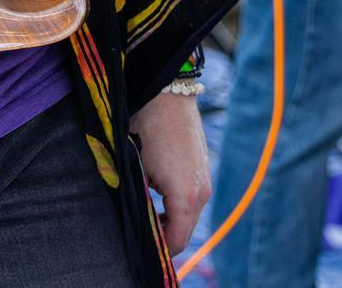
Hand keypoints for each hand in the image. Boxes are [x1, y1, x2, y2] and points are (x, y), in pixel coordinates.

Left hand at [134, 92, 209, 252]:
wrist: (167, 93)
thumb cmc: (146, 127)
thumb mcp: (137, 168)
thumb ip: (141, 200)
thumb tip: (139, 221)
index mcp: (186, 197)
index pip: (176, 240)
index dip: (158, 247)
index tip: (140, 245)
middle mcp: (202, 192)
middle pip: (185, 231)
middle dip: (163, 235)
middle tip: (140, 232)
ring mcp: (205, 181)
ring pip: (189, 215)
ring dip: (169, 220)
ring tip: (146, 214)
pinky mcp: (203, 170)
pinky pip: (191, 200)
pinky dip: (176, 206)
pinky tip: (157, 197)